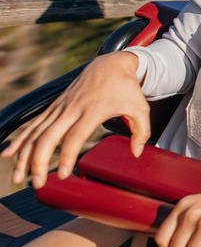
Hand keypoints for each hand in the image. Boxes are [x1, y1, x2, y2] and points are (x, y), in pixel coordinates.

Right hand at [1, 51, 150, 187]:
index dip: (68, 156)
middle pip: (48, 137)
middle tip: (38, 183)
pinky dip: (20, 140)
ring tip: (20, 177)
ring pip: (36, 133)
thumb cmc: (126, 87)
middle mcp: (71, 109)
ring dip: (25, 156)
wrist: (109, 63)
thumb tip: (135, 153)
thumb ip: (141, 131)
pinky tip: (8, 154)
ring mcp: (60, 108)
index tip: (64, 174)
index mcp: (92, 110)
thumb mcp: (141, 107)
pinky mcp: (54, 107)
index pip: (75, 136)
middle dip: (39, 162)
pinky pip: (33, 125)